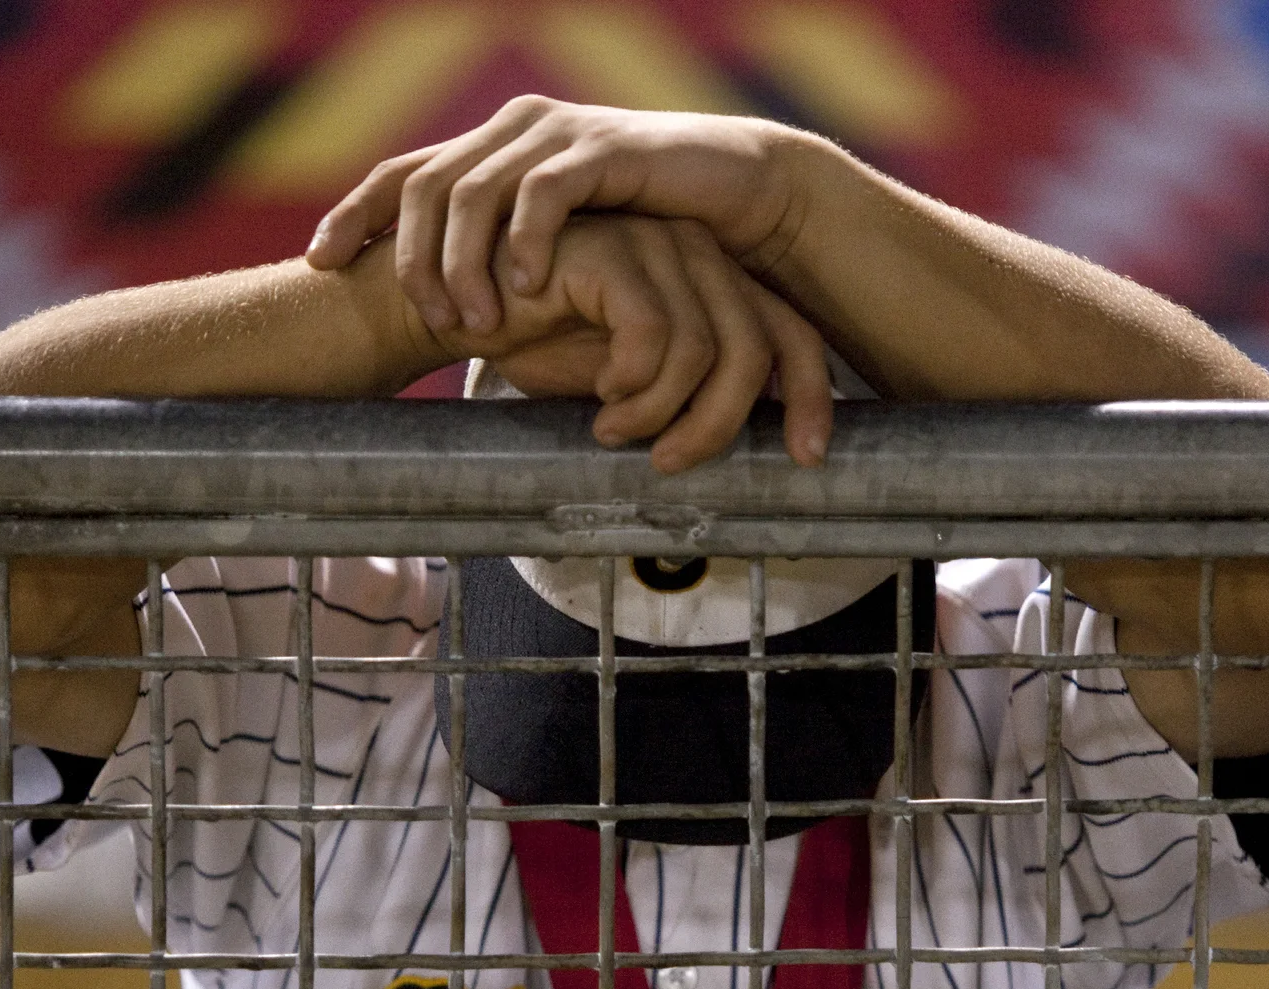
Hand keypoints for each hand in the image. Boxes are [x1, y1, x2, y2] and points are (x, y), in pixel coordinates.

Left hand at [309, 97, 808, 338]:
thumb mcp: (556, 249)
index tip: (319, 263)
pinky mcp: (601, 147)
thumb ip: (497, 261)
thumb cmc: (644, 236)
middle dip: (412, 258)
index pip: (399, 174)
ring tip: (474, 324)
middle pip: (424, 185)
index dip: (351, 214)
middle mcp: (511, 129)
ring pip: (474, 191)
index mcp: (488, 149)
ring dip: (464, 263)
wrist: (734, 195)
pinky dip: (527, 244)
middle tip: (423, 320)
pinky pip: (543, 192)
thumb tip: (431, 312)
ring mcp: (554, 132)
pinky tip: (527, 290)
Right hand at [435, 213, 831, 472]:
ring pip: (706, 350)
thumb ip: (685, 396)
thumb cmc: (539, 346)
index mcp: (712, 286)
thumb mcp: (628, 383)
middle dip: (718, 425)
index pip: (793, 336)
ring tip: (611, 429)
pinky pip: (654, 333)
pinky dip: (631, 384)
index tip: (808, 463)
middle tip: (666, 464)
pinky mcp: (614, 249)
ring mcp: (656, 245)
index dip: (814, 399)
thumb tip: (741, 448)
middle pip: (757, 351)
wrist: (455, 308)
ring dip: (659, 411)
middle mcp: (697, 256)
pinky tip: (597, 399)